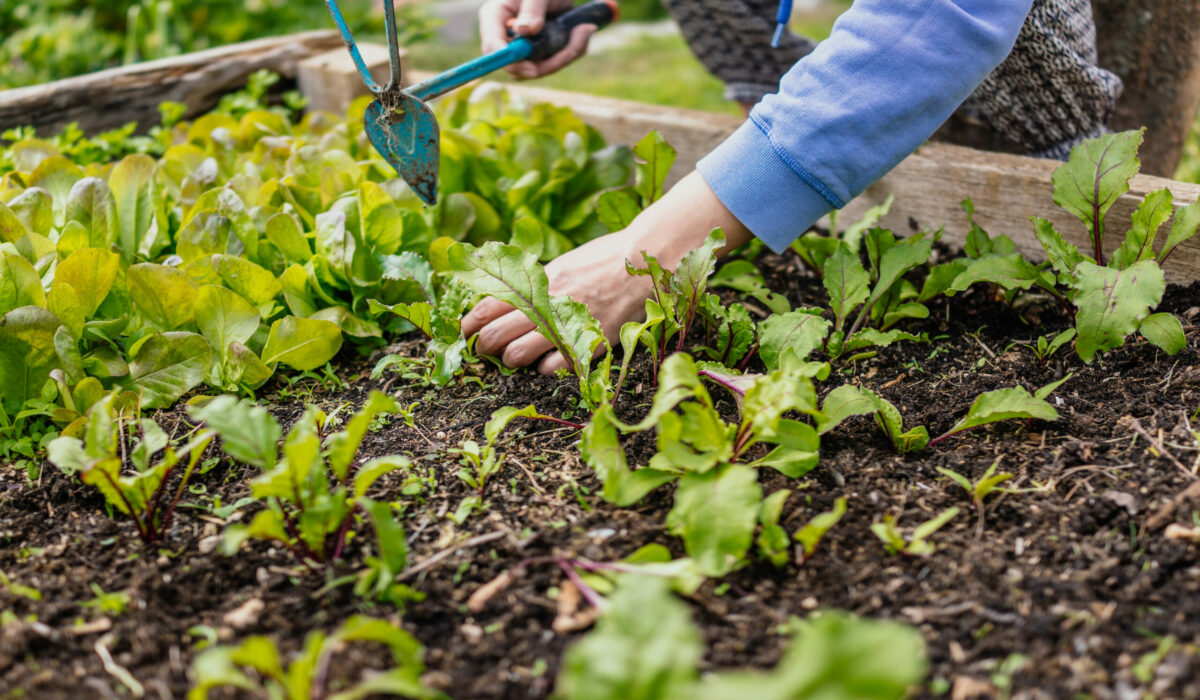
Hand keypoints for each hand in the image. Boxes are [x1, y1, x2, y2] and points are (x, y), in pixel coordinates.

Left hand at [461, 171, 755, 373]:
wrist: (646, 258)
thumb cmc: (604, 259)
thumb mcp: (563, 264)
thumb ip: (536, 282)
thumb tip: (505, 297)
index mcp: (538, 280)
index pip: (488, 305)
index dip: (471, 322)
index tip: (465, 331)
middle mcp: (547, 301)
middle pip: (496, 333)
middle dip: (484, 346)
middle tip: (484, 351)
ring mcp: (568, 322)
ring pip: (518, 354)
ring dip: (511, 360)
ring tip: (514, 358)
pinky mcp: (590, 339)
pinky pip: (554, 367)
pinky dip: (545, 368)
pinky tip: (548, 364)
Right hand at [479, 0, 597, 78]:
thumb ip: (532, 9)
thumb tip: (524, 30)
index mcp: (495, 17)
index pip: (492, 45)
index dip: (509, 60)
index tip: (531, 68)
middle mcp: (505, 37)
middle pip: (515, 66)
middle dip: (546, 63)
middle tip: (573, 48)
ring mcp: (521, 48)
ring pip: (537, 69)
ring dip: (564, 55)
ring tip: (584, 30)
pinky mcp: (538, 55)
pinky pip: (553, 64)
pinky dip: (570, 52)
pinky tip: (582, 31)